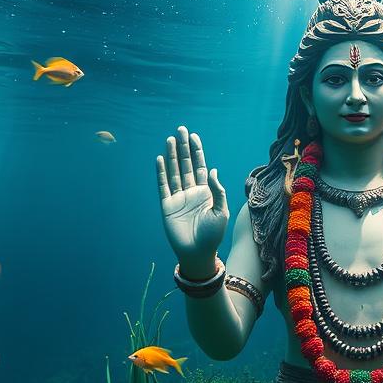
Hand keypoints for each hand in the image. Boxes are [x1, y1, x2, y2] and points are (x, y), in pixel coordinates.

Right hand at [156, 126, 228, 270]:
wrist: (198, 253)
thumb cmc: (213, 235)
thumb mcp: (221, 210)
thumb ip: (217, 190)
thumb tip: (212, 170)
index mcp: (205, 192)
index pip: (200, 166)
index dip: (197, 151)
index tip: (194, 136)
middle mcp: (191, 192)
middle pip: (186, 165)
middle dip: (184, 147)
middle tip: (181, 130)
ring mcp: (178, 198)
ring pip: (174, 171)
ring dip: (172, 155)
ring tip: (170, 139)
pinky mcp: (167, 205)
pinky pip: (163, 185)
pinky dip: (162, 172)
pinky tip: (160, 159)